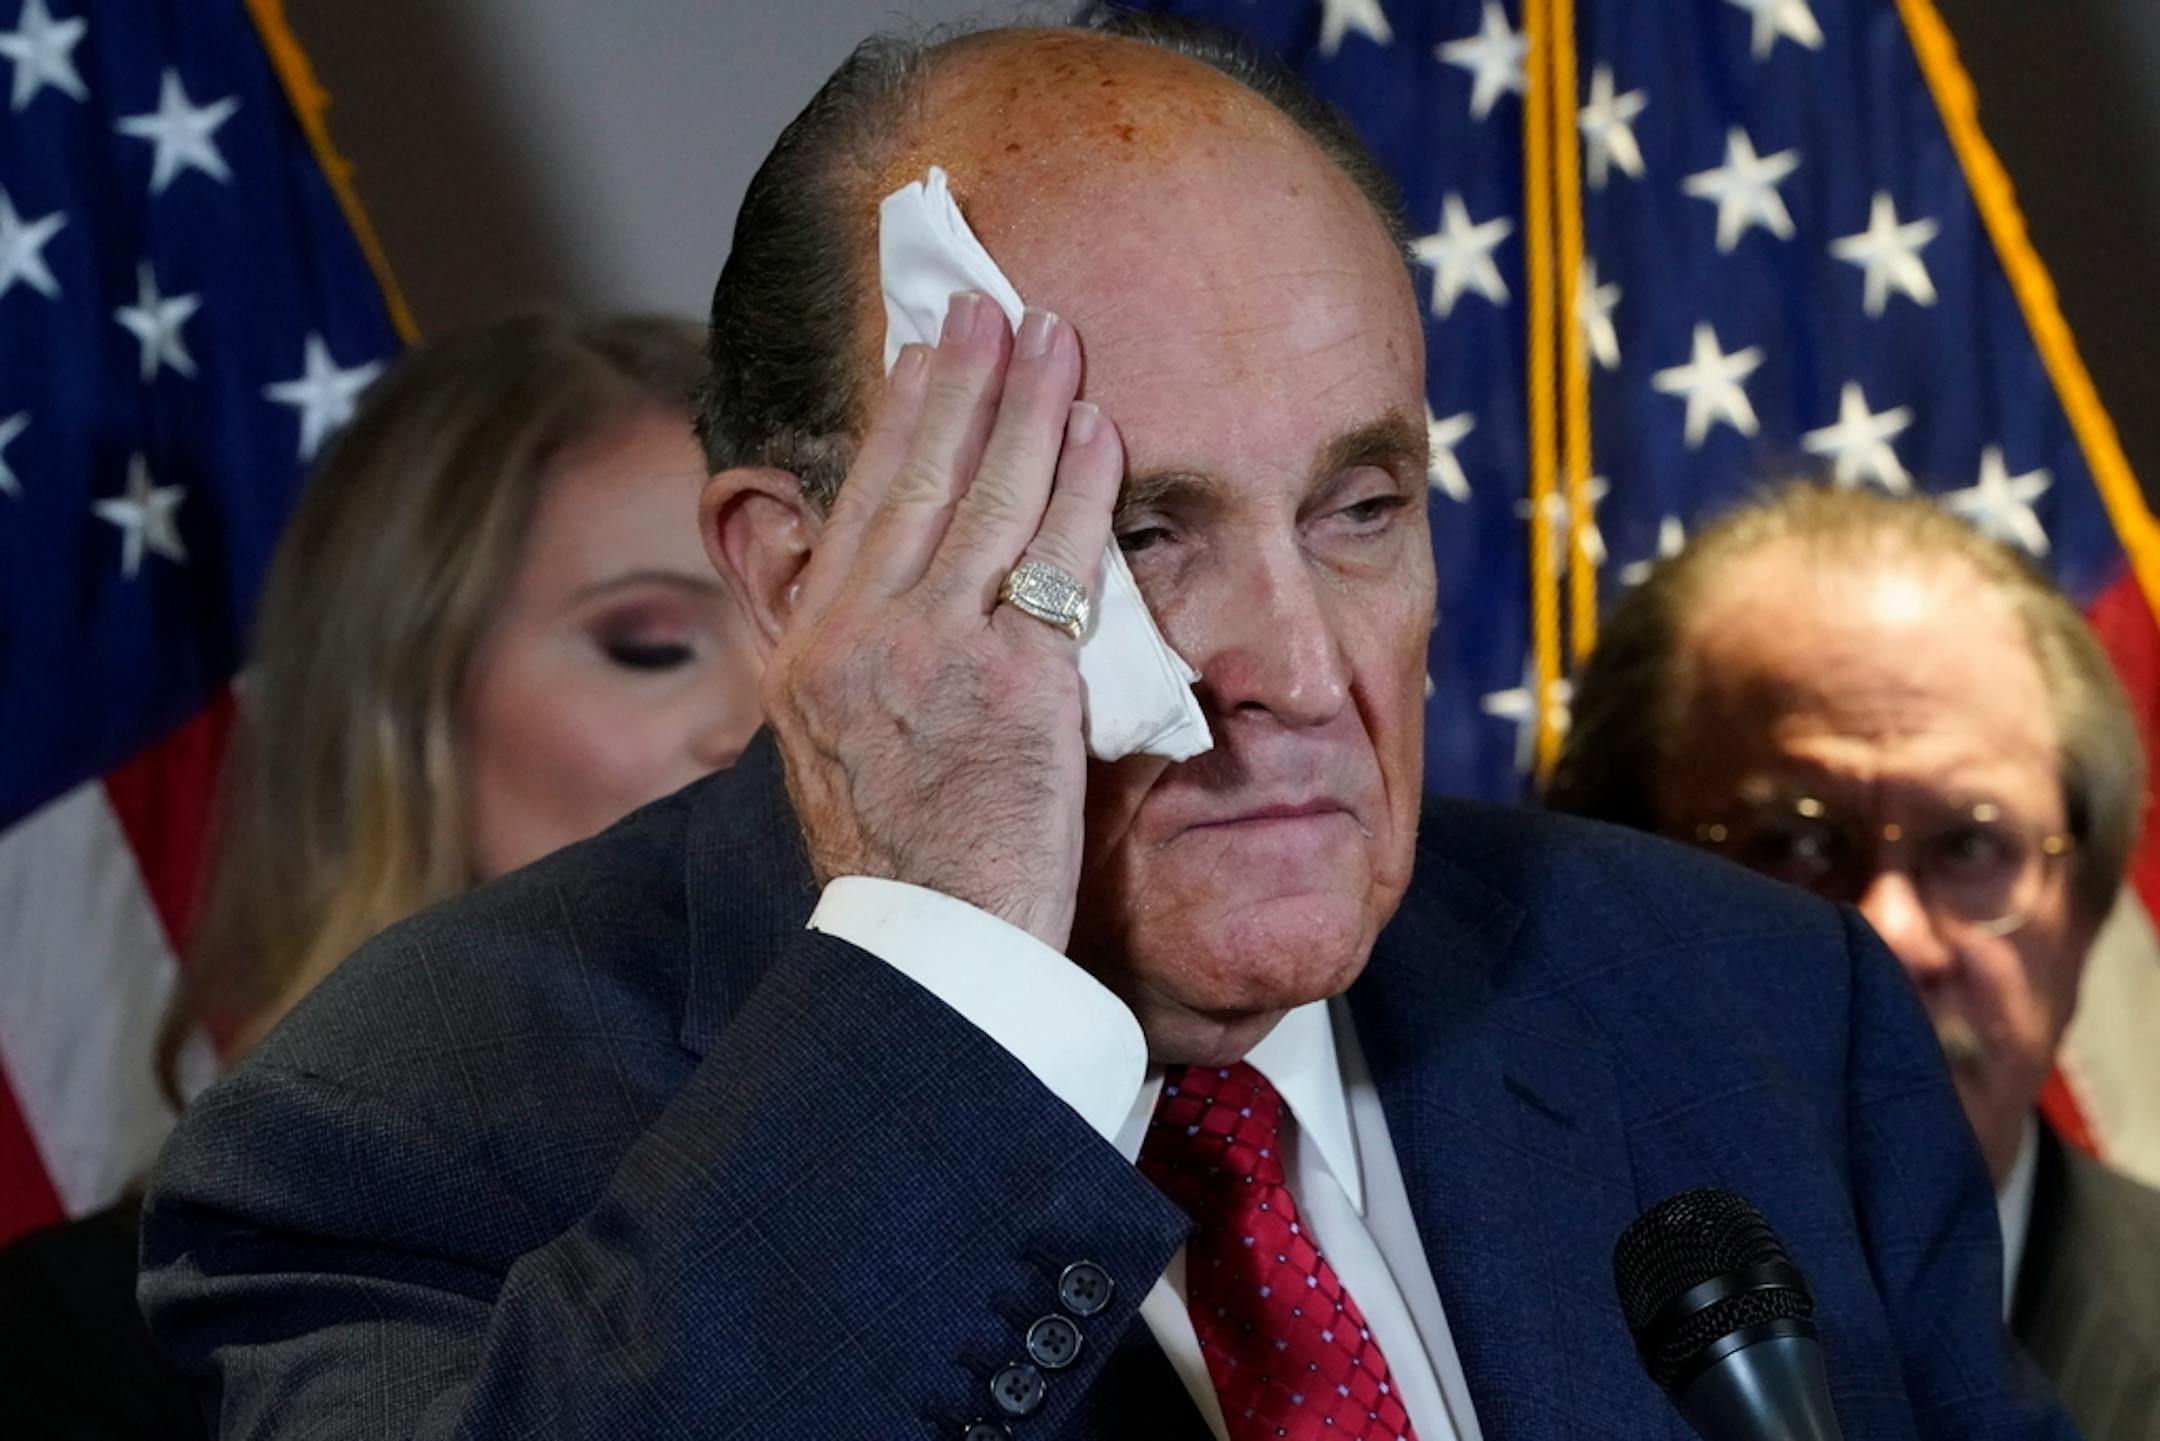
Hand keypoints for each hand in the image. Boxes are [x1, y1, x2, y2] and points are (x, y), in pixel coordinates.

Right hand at [761, 294, 1122, 949]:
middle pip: (916, 477)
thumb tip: (858, 596)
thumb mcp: (832, 750)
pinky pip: (1053, 560)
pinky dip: (1077, 485)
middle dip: (956, 380)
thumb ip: (848, 661)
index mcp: (811, 650)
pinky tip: (1097, 430)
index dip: (897, 421)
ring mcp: (936, 653)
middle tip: (985, 303)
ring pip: (985, 499)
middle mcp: (861, 635)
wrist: (928, 952)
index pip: (859, 505)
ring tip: (1051, 334)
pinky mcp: (1015, 683)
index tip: (921, 356)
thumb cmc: (898, 864)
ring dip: (1024, 404)